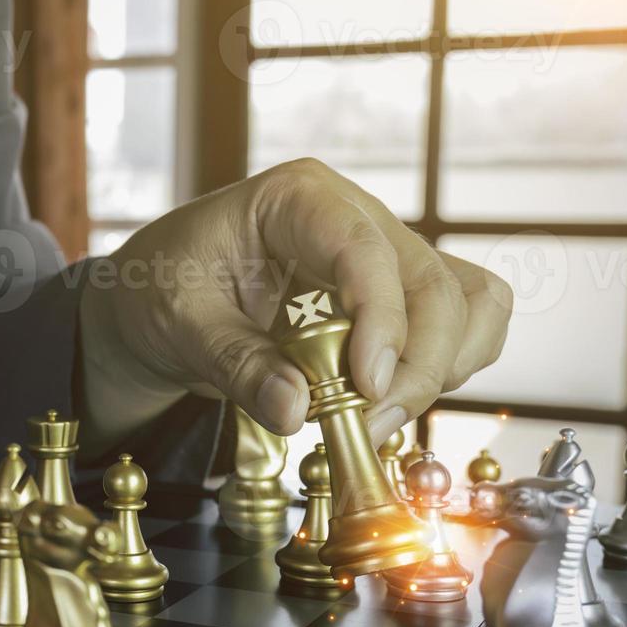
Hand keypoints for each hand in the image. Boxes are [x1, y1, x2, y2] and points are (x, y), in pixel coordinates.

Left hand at [79, 159, 511, 446]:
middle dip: (416, 366)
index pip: (364, 247)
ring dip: (444, 370)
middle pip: (433, 285)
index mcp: (297, 199)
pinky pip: (464, 323)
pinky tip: (391, 403)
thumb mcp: (178, 323)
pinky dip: (449, 370)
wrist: (157, 297)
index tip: (367, 386)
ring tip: (375, 419)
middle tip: (366, 427)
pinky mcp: (399, 296)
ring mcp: (387, 254)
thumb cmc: (162, 288)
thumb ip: (235, 364)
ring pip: (469, 303)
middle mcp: (356, 216)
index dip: (381, 318)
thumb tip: (297, 412)